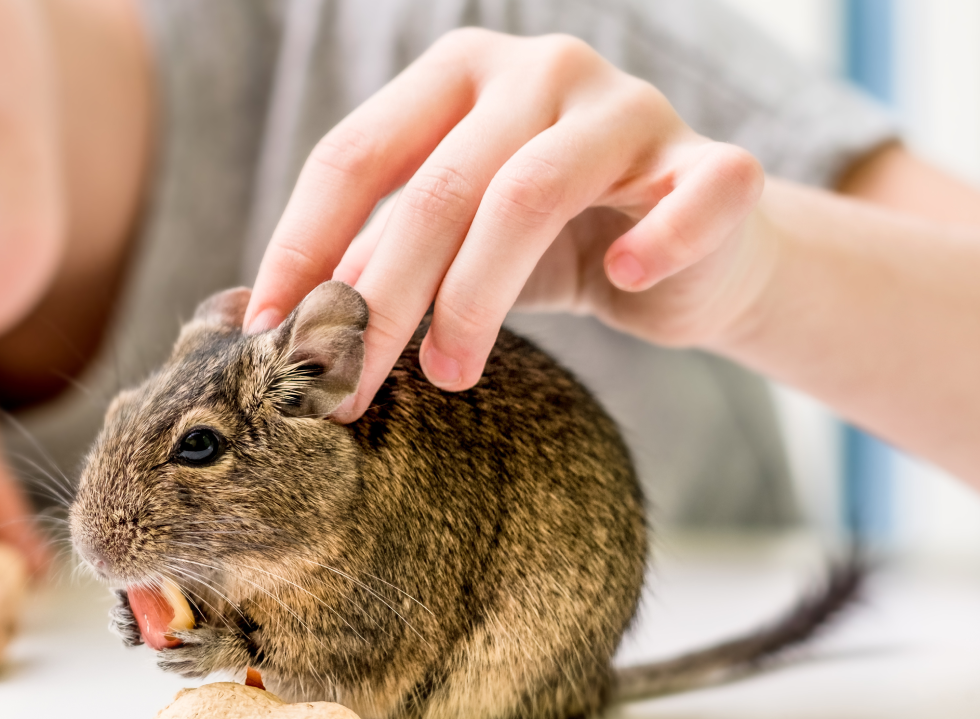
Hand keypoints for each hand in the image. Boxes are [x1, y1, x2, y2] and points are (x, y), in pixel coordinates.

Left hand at [245, 29, 767, 421]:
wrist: (694, 255)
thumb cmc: (547, 245)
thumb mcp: (446, 247)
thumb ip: (374, 257)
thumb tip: (276, 319)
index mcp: (458, 73)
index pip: (355, 153)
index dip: (301, 246)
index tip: (262, 335)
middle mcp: (541, 69)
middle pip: (436, 187)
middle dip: (378, 301)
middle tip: (342, 388)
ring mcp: (631, 107)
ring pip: (529, 194)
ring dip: (476, 300)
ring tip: (448, 377)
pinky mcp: (717, 162)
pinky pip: (693, 195)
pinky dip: (654, 242)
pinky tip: (621, 283)